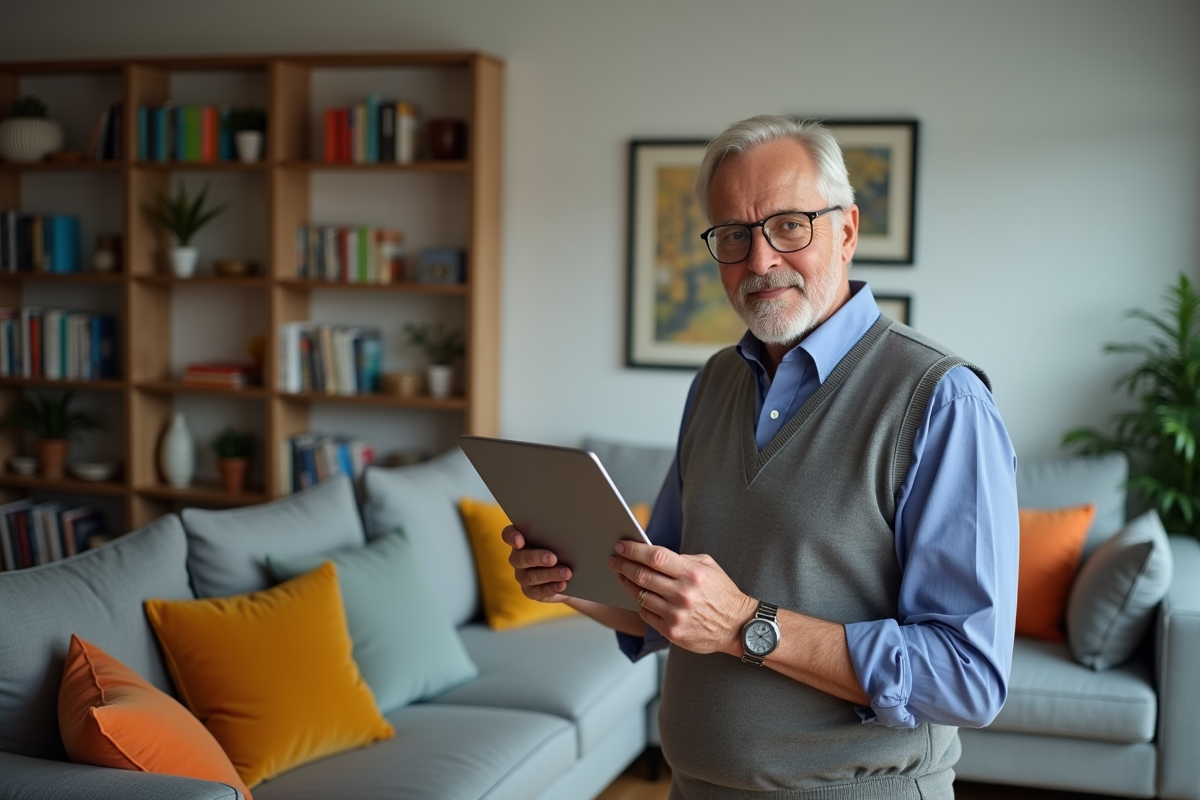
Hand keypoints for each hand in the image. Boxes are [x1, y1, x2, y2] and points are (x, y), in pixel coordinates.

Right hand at [502, 525, 572, 602]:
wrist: (567, 575)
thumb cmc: (561, 549)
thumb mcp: (558, 540)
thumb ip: (556, 534)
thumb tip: (569, 528)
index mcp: (521, 540)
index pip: (508, 535)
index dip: (511, 537)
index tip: (520, 540)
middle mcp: (517, 558)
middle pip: (520, 558)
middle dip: (537, 558)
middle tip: (553, 558)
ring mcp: (522, 576)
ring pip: (531, 576)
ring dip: (550, 574)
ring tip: (566, 572)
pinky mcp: (530, 591)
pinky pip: (538, 591)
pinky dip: (551, 588)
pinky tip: (562, 584)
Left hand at [607, 540, 755, 655]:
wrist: (738, 627)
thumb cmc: (722, 593)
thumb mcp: (709, 567)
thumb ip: (682, 559)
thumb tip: (653, 555)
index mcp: (692, 574)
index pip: (655, 557)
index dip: (634, 550)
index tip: (621, 546)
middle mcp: (683, 594)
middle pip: (642, 576)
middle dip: (623, 565)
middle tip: (613, 560)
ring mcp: (676, 615)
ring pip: (640, 596)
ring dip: (627, 584)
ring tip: (621, 575)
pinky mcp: (672, 632)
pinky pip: (646, 614)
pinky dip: (640, 603)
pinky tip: (639, 596)